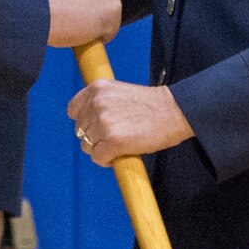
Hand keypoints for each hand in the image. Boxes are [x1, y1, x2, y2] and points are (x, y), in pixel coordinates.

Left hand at [68, 81, 193, 164]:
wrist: (174, 111)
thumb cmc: (150, 105)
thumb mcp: (118, 93)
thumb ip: (100, 103)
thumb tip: (85, 123)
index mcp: (96, 89)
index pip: (73, 111)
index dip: (84, 121)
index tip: (96, 126)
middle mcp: (96, 104)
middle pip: (80, 131)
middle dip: (94, 137)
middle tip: (114, 137)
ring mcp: (103, 123)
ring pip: (87, 146)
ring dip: (101, 149)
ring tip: (120, 145)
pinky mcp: (112, 141)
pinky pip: (98, 158)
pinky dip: (107, 160)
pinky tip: (121, 154)